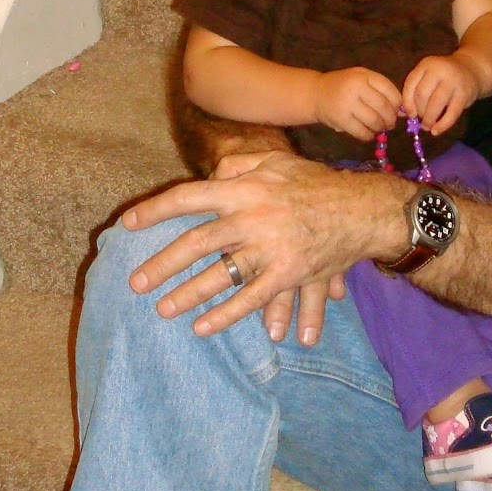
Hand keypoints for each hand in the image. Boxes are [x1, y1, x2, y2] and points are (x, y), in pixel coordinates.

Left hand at [123, 151, 404, 334]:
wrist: (363, 209)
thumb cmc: (318, 184)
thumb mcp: (278, 163)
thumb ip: (241, 165)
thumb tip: (211, 173)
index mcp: (245, 188)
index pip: (189, 197)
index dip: (156, 210)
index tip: (128, 225)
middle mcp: (252, 217)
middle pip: (197, 242)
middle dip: (162, 263)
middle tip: (135, 282)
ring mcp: (270, 247)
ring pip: (220, 275)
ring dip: (188, 294)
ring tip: (163, 309)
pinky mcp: (287, 273)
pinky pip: (251, 299)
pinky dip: (225, 315)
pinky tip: (202, 327)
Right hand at [314, 67, 401, 140]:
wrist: (315, 93)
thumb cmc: (343, 87)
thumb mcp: (361, 80)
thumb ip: (380, 91)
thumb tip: (402, 111)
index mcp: (364, 75)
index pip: (389, 90)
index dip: (398, 103)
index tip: (398, 111)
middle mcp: (356, 87)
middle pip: (383, 107)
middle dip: (390, 118)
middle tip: (390, 124)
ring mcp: (347, 103)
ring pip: (374, 120)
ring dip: (380, 127)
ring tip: (379, 128)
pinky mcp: (341, 119)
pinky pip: (361, 132)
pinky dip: (369, 135)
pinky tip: (368, 133)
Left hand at [402, 55, 480, 134]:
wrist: (472, 70)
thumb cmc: (444, 78)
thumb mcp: (429, 76)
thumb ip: (416, 90)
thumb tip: (405, 114)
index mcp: (426, 64)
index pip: (411, 85)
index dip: (407, 103)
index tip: (410, 114)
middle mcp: (439, 70)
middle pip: (422, 94)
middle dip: (419, 111)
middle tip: (421, 119)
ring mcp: (453, 81)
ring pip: (435, 103)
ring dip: (429, 119)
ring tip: (427, 126)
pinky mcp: (464, 94)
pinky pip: (452, 113)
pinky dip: (442, 125)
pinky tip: (436, 131)